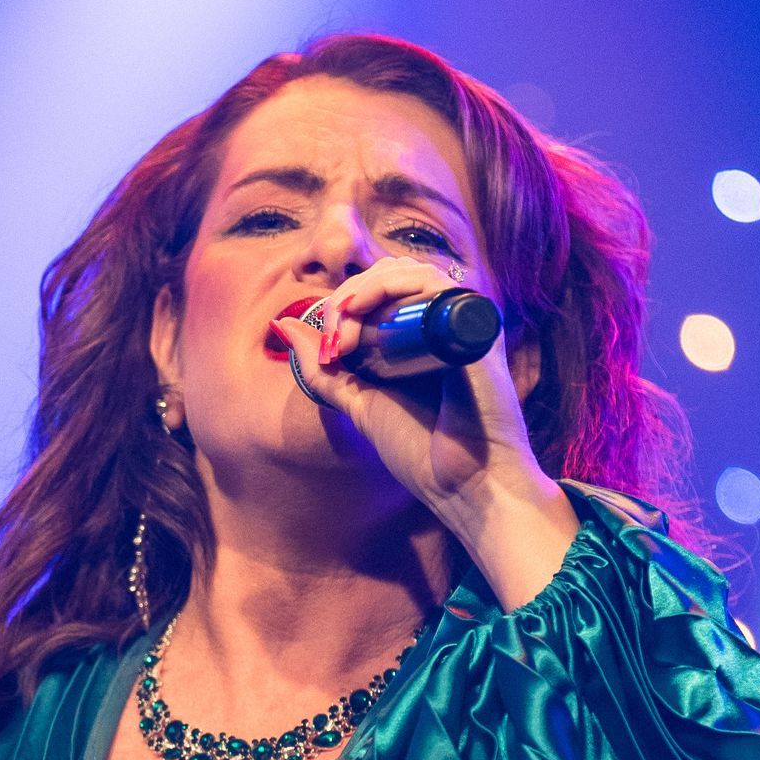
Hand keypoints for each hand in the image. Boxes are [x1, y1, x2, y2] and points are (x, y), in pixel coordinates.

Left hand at [269, 255, 579, 607]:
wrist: (466, 487)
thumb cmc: (421, 451)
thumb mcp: (358, 402)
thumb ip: (323, 369)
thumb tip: (285, 326)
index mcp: (419, 336)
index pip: (377, 290)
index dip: (342, 306)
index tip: (325, 350)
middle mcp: (442, 322)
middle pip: (389, 274)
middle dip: (347, 299)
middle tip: (332, 340)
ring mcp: (461, 322)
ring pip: (409, 272)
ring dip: (363, 292)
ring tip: (344, 333)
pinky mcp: (475, 327)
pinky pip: (435, 285)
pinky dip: (393, 287)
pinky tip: (363, 310)